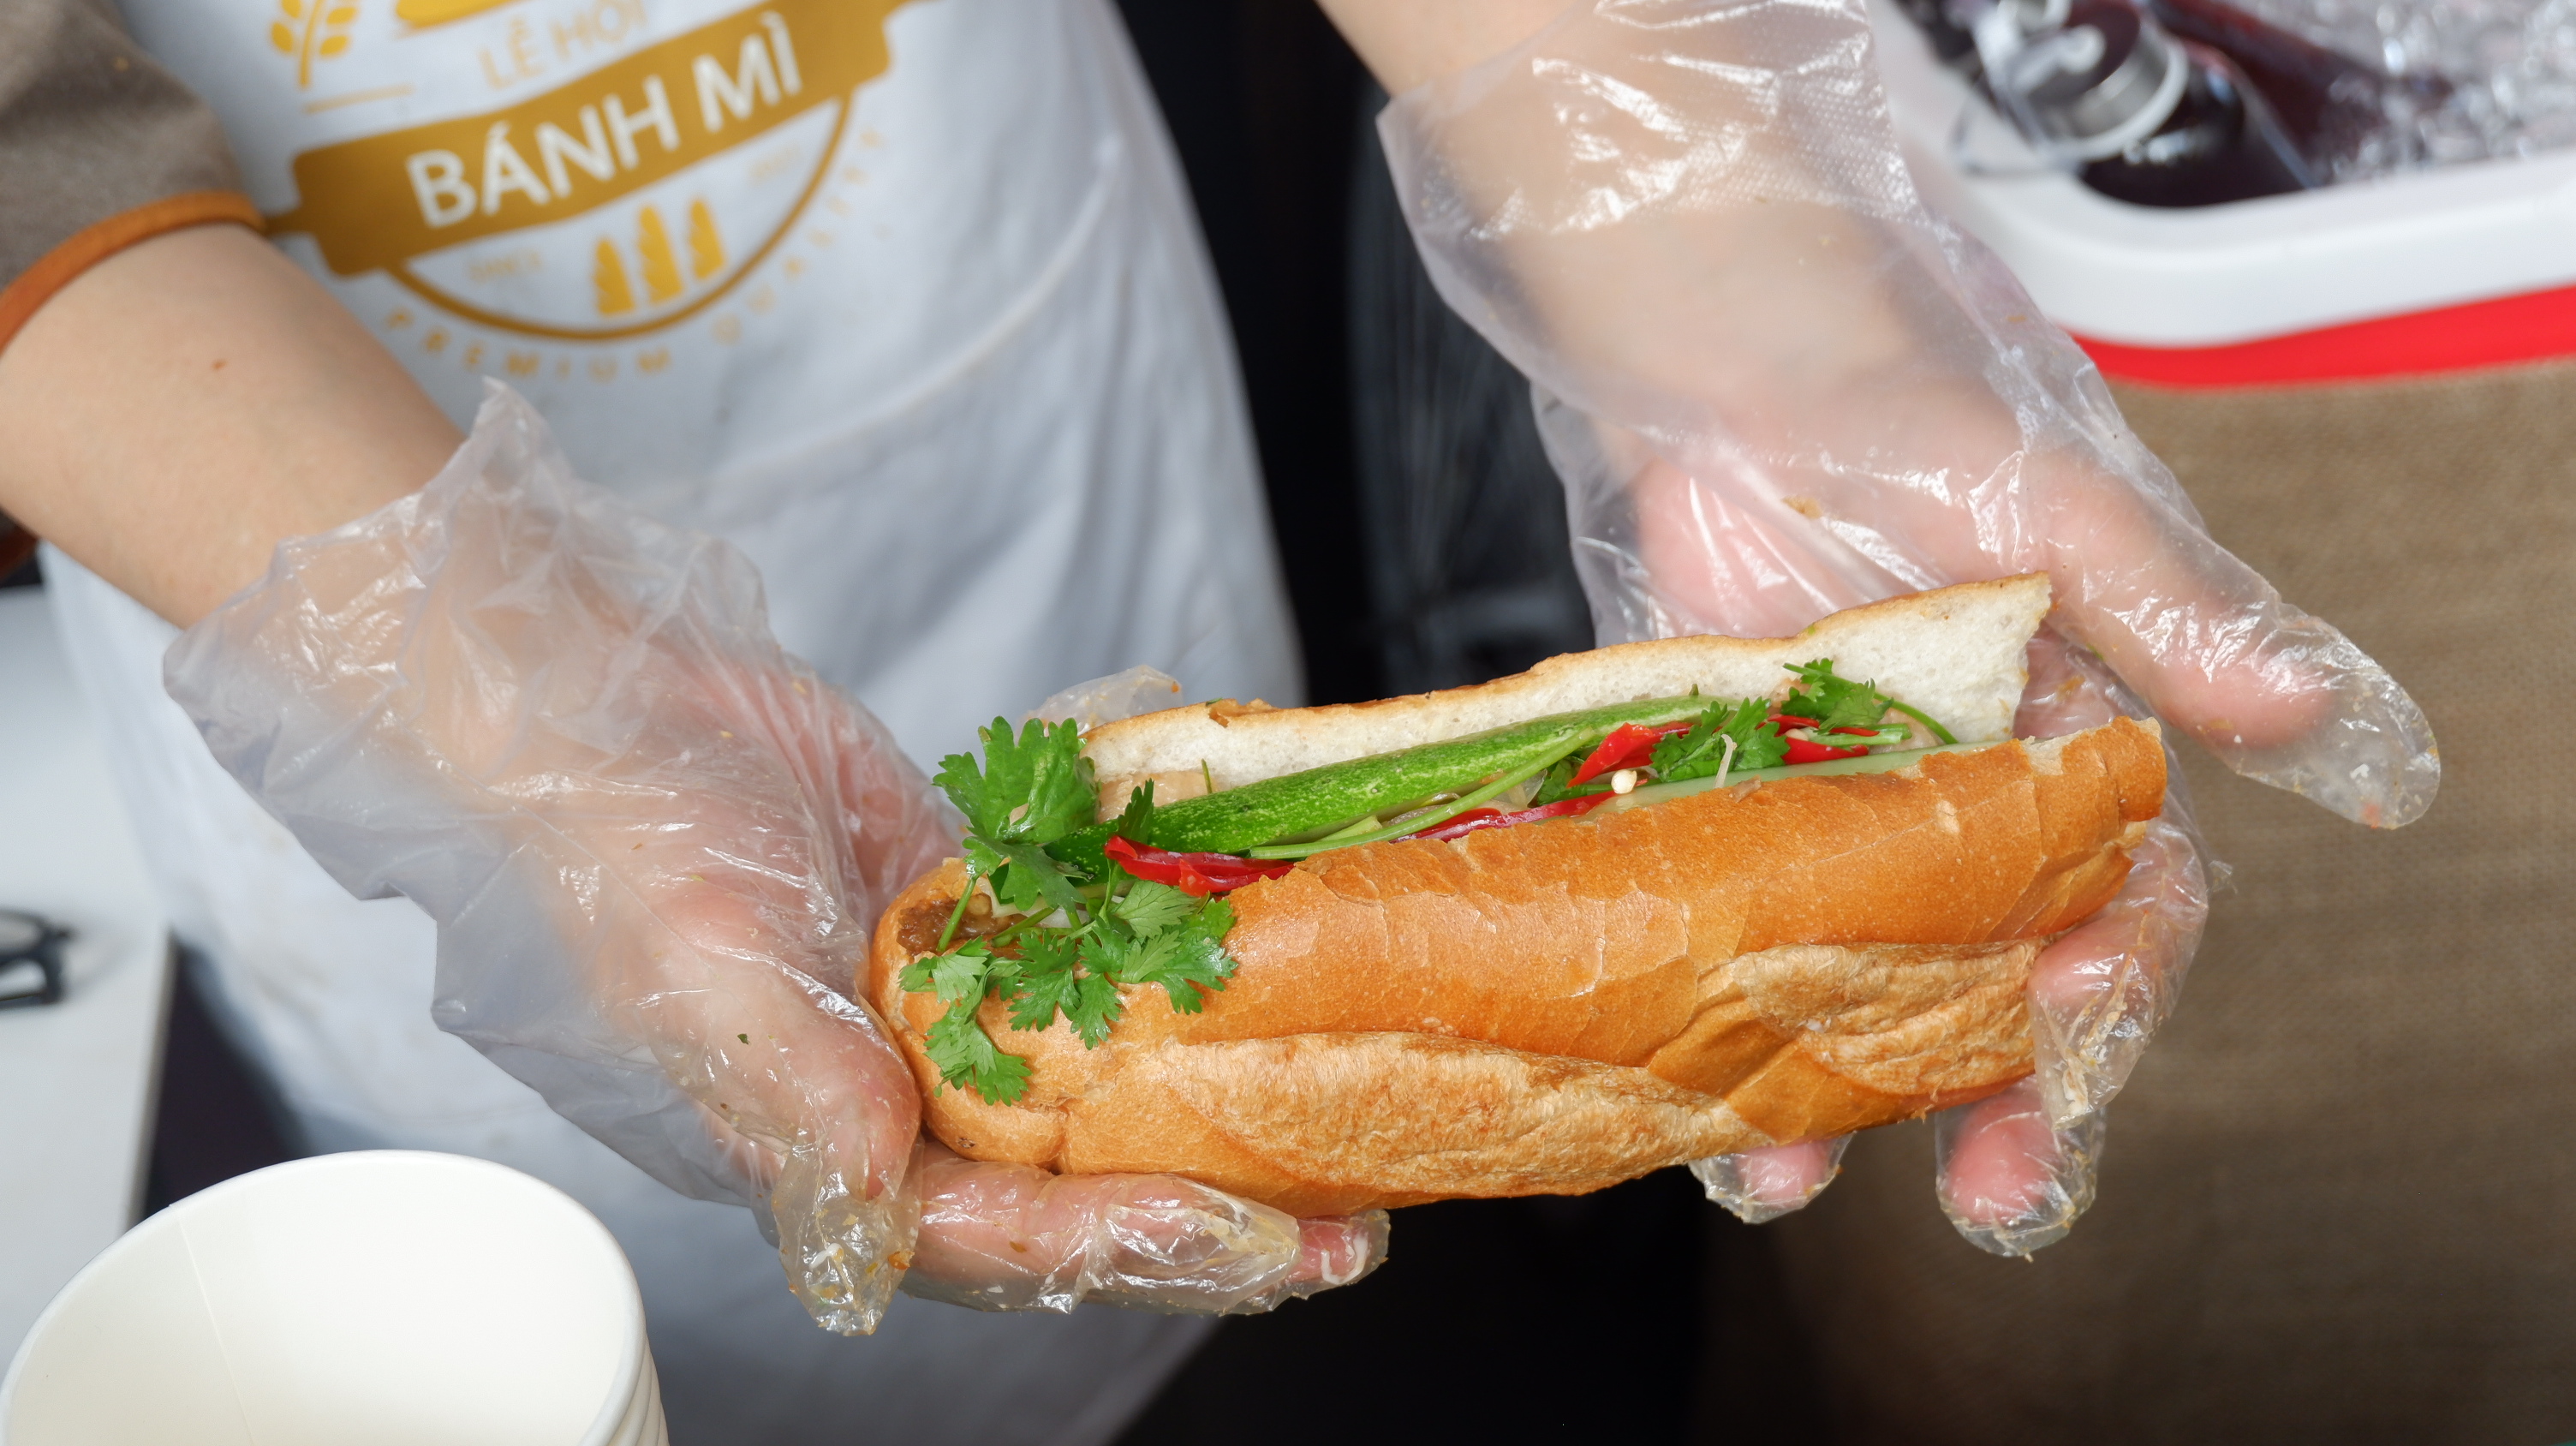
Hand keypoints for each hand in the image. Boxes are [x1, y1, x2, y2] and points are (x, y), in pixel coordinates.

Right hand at [166, 384, 1382, 1326]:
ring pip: (1107, 1114)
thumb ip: (794, 1089)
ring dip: (1219, 1138)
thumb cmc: (629, 843)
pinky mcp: (990, 937)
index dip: (1121, 1245)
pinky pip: (1104, 988)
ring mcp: (957, 1026)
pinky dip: (1184, 1005)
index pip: (999, 1237)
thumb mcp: (699, 969)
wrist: (624, 702)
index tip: (1238, 1231)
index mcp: (837, 1153)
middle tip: (1341, 1237)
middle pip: (1080, 1205)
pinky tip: (1276, 1002)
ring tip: (1344, 1156)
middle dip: (1210, 1232)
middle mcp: (910, 1109)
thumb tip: (878, 1197)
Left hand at [1369, 0, 2430, 1248]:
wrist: (1731, 350)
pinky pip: (1723, 927)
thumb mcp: (2059, 502)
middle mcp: (1957, 800)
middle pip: (1992, 980)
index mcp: (2069, 745)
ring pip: (1851, 981)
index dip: (2113, 986)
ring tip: (1780, 1175)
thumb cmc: (1909, 402)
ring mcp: (1836, 808)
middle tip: (1991, 1195)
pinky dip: (1702, 1003)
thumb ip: (2177, 615)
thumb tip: (2313, 722)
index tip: (2079, 1046)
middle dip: (2000, 1097)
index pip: (2125, 898)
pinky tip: (1673, 1080)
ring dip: (1826, 1089)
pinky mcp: (1723, 794)